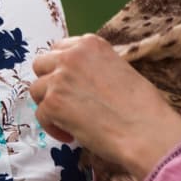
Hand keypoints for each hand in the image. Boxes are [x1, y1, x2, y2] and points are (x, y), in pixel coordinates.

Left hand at [29, 34, 180, 179]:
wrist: (145, 130)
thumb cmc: (141, 106)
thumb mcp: (118, 69)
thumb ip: (93, 67)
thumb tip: (77, 81)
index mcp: (90, 44)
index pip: (60, 48)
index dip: (61, 69)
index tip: (69, 85)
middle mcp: (72, 55)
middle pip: (41, 64)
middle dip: (48, 83)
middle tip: (63, 102)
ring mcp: (60, 78)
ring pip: (36, 89)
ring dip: (48, 105)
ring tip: (66, 121)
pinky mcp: (53, 103)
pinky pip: (40, 114)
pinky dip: (52, 127)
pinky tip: (70, 136)